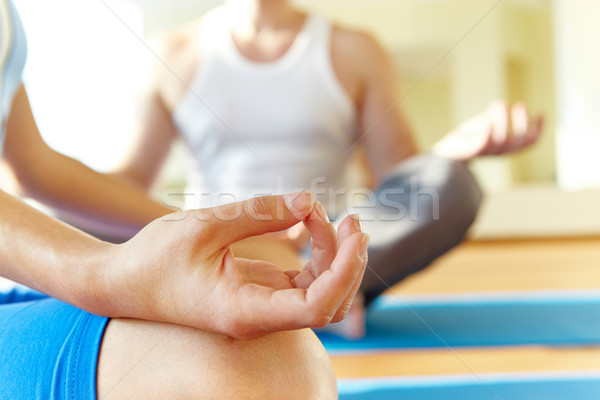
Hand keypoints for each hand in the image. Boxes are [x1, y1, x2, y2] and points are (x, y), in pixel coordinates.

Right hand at [98, 192, 368, 338]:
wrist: (122, 282)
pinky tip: (310, 226)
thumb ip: (260, 212)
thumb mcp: (205, 224)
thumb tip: (311, 201)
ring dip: (334, 257)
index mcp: (245, 311)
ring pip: (320, 293)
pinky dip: (316, 255)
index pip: (317, 306)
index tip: (353, 232)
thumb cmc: (154, 257)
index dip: (345, 271)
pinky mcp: (258, 293)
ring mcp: (261, 307)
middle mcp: (259, 317)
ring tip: (332, 217)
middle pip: (328, 303)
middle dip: (348, 262)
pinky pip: (302, 282)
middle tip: (351, 218)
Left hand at [432, 101, 542, 161]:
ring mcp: (485, 153)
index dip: (539, 129)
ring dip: (503, 120)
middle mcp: (498, 153)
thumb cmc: (466, 139)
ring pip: (501, 140)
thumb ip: (493, 118)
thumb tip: (500, 106)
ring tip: (498, 103)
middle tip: (520, 104)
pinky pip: (481, 145)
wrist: (444, 152)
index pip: (529, 143)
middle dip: (523, 123)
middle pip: (519, 142)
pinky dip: (487, 133)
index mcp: (505, 148)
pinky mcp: (470, 151)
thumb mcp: (483, 125)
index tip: (541, 112)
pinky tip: (487, 120)